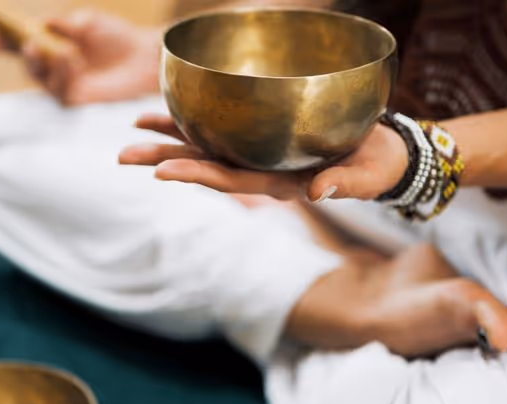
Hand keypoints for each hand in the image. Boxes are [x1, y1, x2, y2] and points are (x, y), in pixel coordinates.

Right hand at [0, 10, 161, 105]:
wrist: (144, 57)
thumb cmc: (118, 37)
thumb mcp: (86, 24)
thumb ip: (61, 25)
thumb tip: (38, 24)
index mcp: (54, 46)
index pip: (23, 45)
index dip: (4, 43)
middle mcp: (55, 69)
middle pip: (28, 65)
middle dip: (23, 55)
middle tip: (29, 44)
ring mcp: (64, 86)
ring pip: (40, 78)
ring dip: (47, 62)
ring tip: (65, 51)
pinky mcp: (75, 101)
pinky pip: (58, 90)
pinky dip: (62, 73)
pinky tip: (73, 61)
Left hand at [119, 114, 409, 202]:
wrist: (385, 154)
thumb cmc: (377, 166)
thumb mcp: (366, 177)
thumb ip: (344, 185)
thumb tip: (317, 192)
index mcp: (280, 184)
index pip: (230, 180)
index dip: (196, 175)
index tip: (161, 172)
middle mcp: (261, 169)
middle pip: (205, 165)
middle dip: (164, 158)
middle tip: (122, 155)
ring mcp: (260, 153)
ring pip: (207, 145)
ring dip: (170, 138)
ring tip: (134, 126)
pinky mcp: (266, 136)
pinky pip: (225, 127)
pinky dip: (197, 119)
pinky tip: (173, 108)